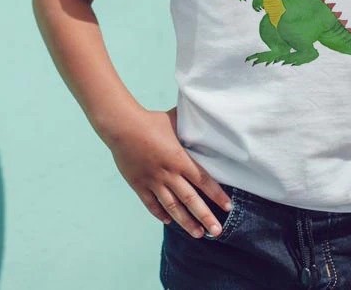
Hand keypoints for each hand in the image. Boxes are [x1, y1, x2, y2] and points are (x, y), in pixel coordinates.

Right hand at [106, 106, 231, 237]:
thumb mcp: (173, 120)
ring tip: (198, 233)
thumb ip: (187, 125)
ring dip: (186, 222)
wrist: (122, 126)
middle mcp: (168, 174)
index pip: (203, 181)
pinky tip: (168, 221)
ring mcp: (153, 181)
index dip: (217, 195)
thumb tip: (202, 117)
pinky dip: (160, 214)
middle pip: (191, 200)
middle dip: (206, 217)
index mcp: (179, 159)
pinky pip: (151, 204)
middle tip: (217, 231)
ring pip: (172, 207)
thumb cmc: (150, 120)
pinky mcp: (138, 184)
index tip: (228, 206)